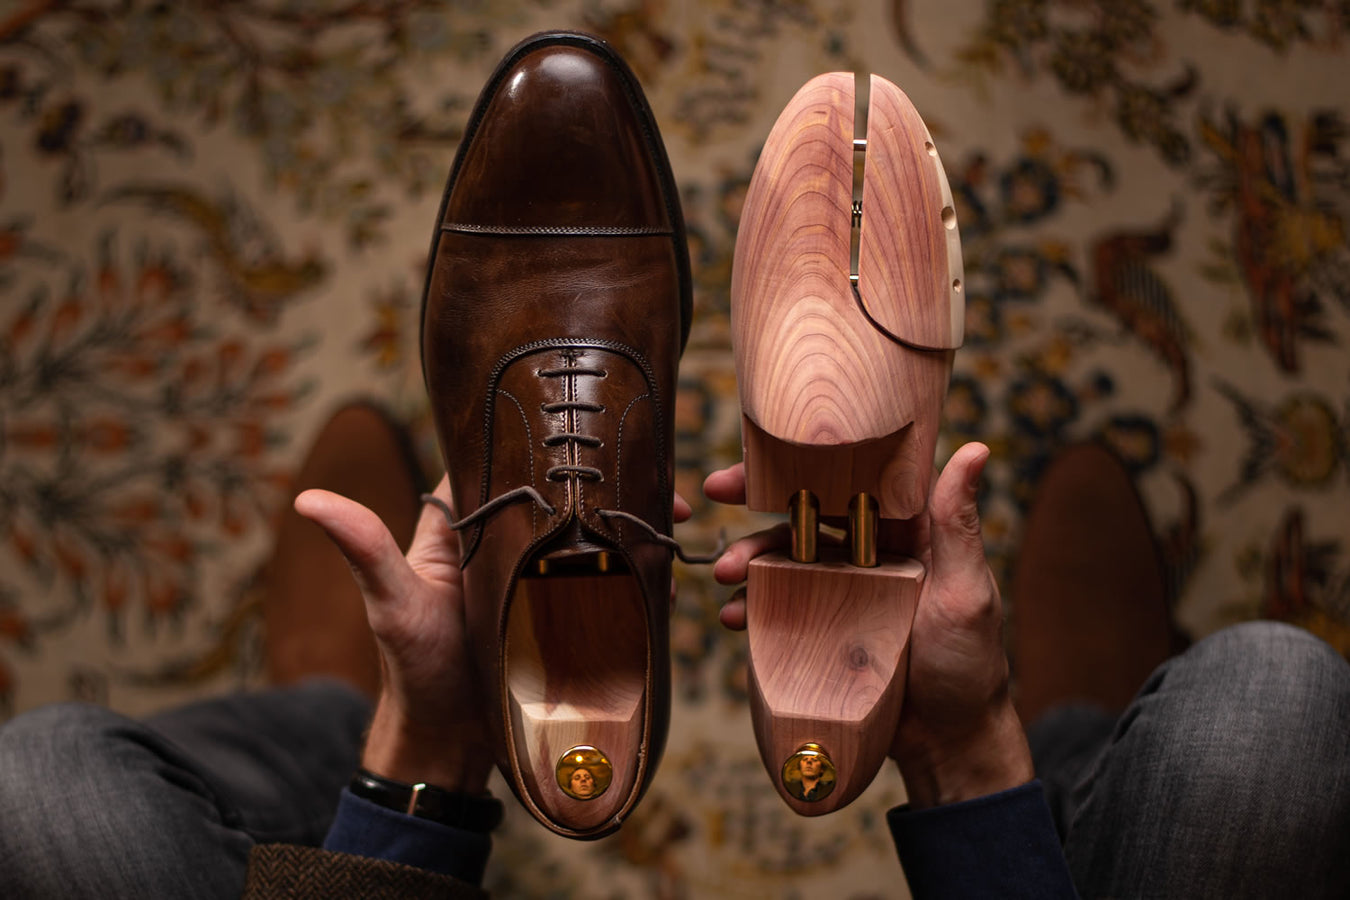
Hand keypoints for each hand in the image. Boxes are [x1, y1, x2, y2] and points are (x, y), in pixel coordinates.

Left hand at [295, 478, 697, 791]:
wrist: (449, 743)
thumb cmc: (413, 670)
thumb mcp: (393, 604)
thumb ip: (364, 550)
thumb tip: (309, 499)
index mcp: (463, 528)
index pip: (502, 463)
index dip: (542, 441)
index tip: (589, 430)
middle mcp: (504, 545)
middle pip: (561, 494)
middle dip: (608, 480)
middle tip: (657, 479)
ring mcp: (539, 578)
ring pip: (590, 534)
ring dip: (630, 522)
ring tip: (671, 520)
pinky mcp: (566, 613)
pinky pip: (604, 580)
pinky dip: (635, 570)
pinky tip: (665, 570)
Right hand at [705, 442, 1032, 808]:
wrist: (947, 743)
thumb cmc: (972, 663)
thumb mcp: (967, 591)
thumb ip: (958, 524)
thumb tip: (977, 448)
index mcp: (909, 528)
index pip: (858, 475)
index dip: (815, 454)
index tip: (775, 445)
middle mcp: (871, 549)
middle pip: (809, 507)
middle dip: (759, 496)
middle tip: (717, 490)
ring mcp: (844, 586)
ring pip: (786, 554)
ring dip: (750, 555)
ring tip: (725, 572)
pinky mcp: (822, 624)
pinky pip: (778, 603)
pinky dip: (751, 604)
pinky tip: (734, 616)